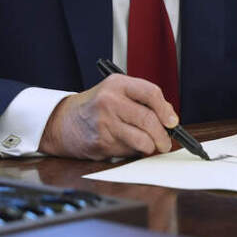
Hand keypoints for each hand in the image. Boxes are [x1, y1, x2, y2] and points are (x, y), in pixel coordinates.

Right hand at [39, 73, 177, 159]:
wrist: (63, 121)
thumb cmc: (96, 106)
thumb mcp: (116, 92)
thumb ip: (142, 100)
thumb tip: (170, 118)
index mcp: (117, 84)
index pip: (151, 93)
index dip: (166, 110)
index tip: (172, 122)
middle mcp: (110, 101)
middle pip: (148, 119)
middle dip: (163, 135)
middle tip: (166, 142)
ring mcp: (104, 123)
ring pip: (141, 140)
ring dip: (150, 147)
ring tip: (149, 146)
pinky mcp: (100, 143)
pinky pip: (128, 151)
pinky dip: (132, 151)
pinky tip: (125, 145)